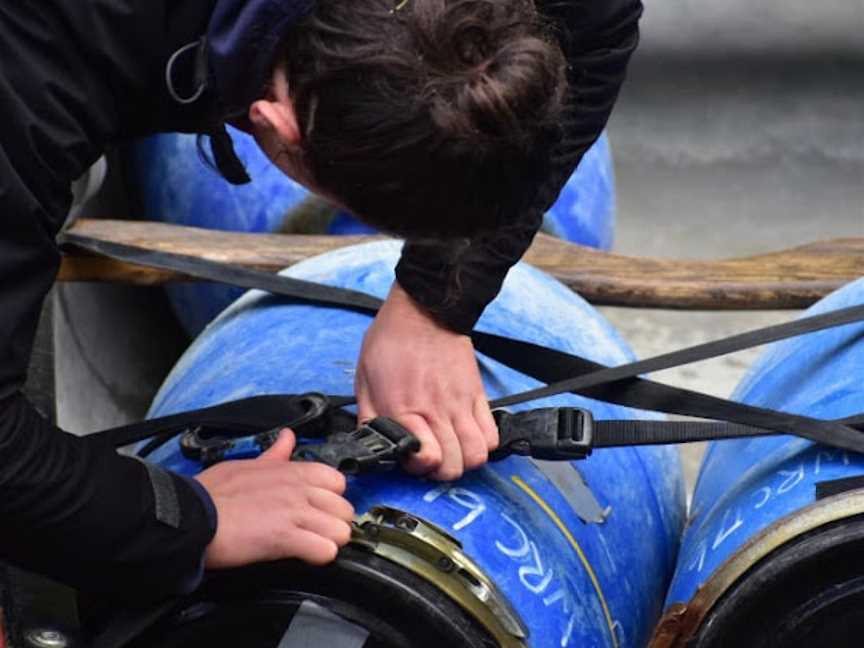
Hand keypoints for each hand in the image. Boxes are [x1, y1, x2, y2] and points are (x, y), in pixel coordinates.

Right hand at [194, 430, 353, 568]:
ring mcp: (295, 513)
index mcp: (292, 471)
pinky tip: (305, 556)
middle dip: (334, 524)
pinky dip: (319, 557)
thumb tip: (287, 437)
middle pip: (345, 509)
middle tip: (315, 532)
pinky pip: (325, 551)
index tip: (319, 509)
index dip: (331, 499)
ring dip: (329, 542)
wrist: (191, 517)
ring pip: (341, 531)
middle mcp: (299, 490)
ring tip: (311, 546)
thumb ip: (274, 454)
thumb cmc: (212, 493)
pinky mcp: (285, 538)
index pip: (338, 481)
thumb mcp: (247, 464)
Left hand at [355, 282, 497, 480]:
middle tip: (431, 458)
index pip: (426, 460)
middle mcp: (436, 411)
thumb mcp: (364, 380)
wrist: (425, 310)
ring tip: (451, 450)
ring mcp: (461, 404)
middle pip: (454, 467)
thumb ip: (369, 417)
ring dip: (464, 461)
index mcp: (404, 409)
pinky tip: (467, 436)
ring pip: (477, 455)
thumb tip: (373, 445)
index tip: (411, 458)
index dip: (418, 468)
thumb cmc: (390, 342)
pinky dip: (483, 444)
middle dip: (441, 471)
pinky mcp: (477, 395)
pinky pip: (492, 435)